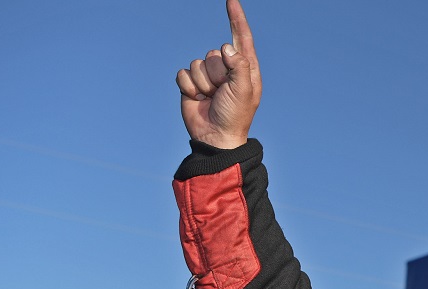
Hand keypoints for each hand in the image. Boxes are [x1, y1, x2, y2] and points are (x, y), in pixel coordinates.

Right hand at [176, 0, 261, 148]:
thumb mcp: (244, 90)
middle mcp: (226, 68)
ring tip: (211, 98)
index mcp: (244, 67)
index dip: (236, 18)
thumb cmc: (235, 115)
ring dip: (202, 83)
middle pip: (213, 53)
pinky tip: (197, 99)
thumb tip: (225, 46)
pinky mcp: (191, 83)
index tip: (232, 0)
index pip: (240, 37)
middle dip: (216, 75)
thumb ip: (239, 65)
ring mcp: (208, 75)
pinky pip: (183, 73)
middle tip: (222, 93)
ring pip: (197, 63)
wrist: (215, 136)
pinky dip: (188, 87)